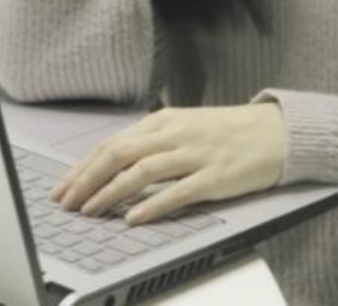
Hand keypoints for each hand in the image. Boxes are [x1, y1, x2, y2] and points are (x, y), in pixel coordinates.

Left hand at [48, 104, 286, 224]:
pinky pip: (177, 191)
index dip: (81, 168)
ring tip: (90, 211)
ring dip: (110, 192)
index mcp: (162, 121)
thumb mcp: (183, 126)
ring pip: (141, 171)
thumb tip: (112, 162)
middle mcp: (174, 134)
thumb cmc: (227, 132)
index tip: (62, 189)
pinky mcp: (214, 177)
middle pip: (118, 154)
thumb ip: (151, 141)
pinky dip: (152, 205)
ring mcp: (194, 154)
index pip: (110, 144)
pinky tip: (133, 218)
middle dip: (86, 180)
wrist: (276, 132)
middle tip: (66, 203)